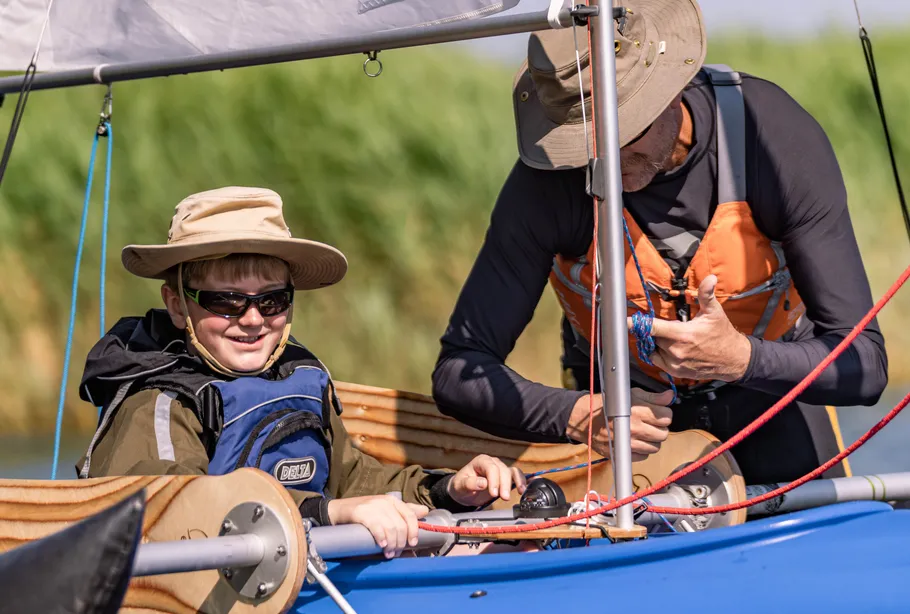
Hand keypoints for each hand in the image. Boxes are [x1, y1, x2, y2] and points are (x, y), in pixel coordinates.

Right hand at [327, 495, 427, 558]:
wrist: (339, 510)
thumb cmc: (364, 513)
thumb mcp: (385, 510)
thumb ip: (404, 511)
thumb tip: (425, 511)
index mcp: (393, 501)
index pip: (410, 515)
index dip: (414, 531)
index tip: (413, 544)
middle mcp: (385, 502)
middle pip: (400, 526)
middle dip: (400, 543)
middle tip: (396, 553)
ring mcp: (373, 506)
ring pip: (391, 529)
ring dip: (392, 545)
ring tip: (388, 553)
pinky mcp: (362, 512)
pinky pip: (377, 527)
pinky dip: (381, 538)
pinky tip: (381, 545)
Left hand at [447, 454, 526, 506]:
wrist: (463, 491)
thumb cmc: (461, 486)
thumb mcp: (461, 485)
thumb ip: (471, 483)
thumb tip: (483, 483)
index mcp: (482, 461)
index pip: (491, 467)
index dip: (494, 480)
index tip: (493, 493)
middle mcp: (493, 463)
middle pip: (504, 470)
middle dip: (505, 484)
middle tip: (504, 498)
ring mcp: (501, 470)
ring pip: (513, 472)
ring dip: (518, 481)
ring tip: (521, 492)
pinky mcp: (506, 478)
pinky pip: (518, 476)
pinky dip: (526, 479)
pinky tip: (534, 482)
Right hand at [565, 388, 672, 460]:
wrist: (585, 419)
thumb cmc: (607, 405)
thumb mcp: (631, 395)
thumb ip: (653, 397)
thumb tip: (670, 396)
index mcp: (638, 412)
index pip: (667, 417)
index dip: (664, 414)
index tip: (657, 414)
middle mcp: (635, 429)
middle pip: (663, 433)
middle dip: (659, 428)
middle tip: (650, 424)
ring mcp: (629, 444)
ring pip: (656, 447)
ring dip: (652, 440)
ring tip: (642, 433)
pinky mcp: (623, 454)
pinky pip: (644, 456)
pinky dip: (642, 450)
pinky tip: (634, 441)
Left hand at [632, 275, 751, 381]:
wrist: (733, 360)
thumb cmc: (722, 335)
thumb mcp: (714, 313)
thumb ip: (706, 295)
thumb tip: (709, 278)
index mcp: (682, 334)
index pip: (652, 328)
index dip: (637, 324)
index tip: (624, 321)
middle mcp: (676, 351)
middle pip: (652, 337)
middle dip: (655, 330)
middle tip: (666, 326)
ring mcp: (675, 364)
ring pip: (653, 349)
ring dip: (656, 342)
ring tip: (670, 337)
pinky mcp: (676, 372)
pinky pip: (658, 361)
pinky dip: (659, 353)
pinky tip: (670, 347)